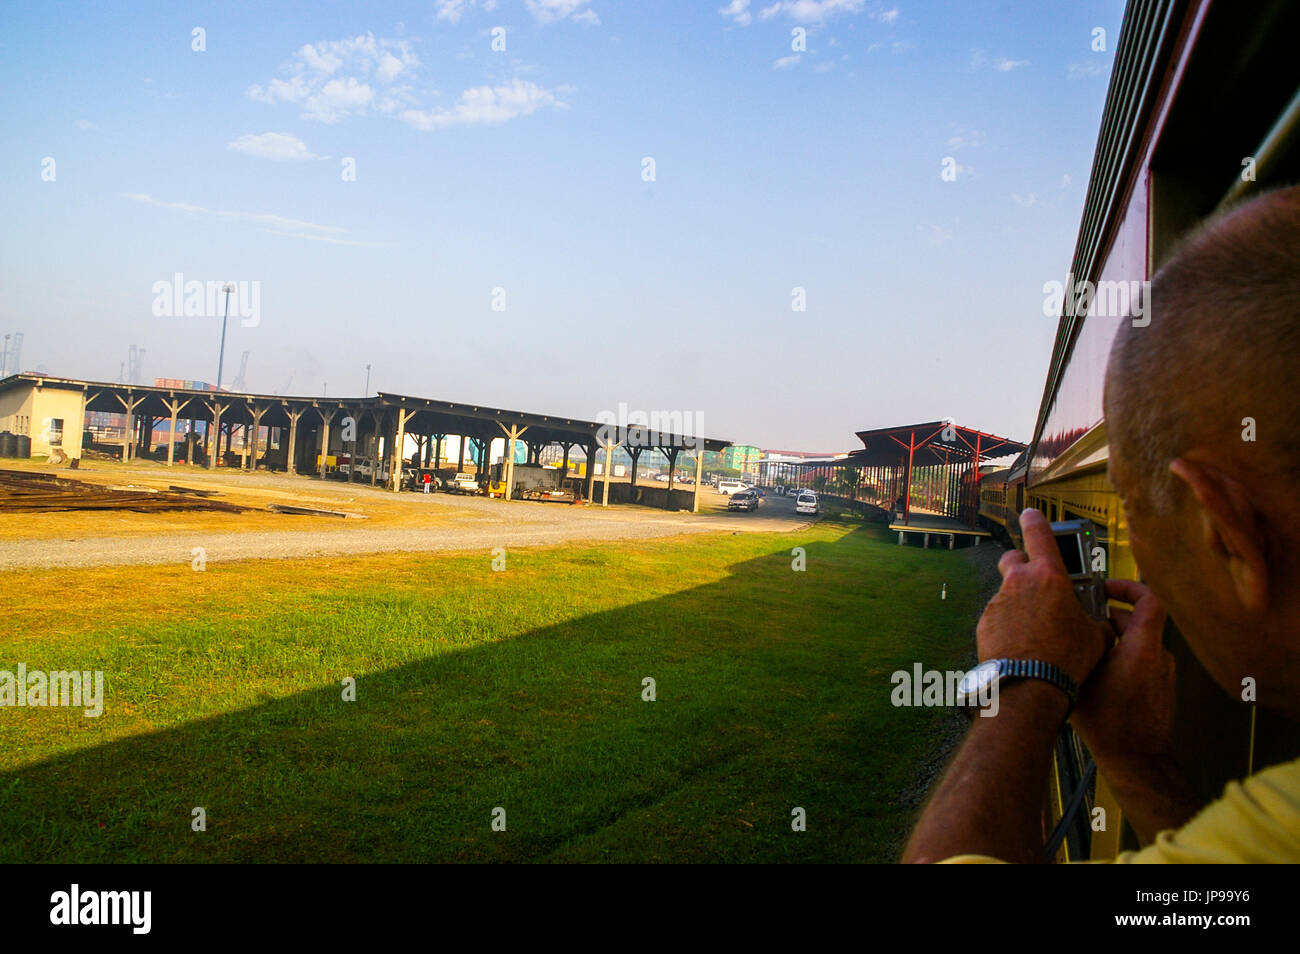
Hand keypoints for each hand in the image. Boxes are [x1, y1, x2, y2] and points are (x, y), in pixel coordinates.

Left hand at [977, 508, 1111, 686]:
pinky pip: (998, 614)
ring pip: (1007, 590)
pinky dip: (1008, 622)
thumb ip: (1097, 619)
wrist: (1029, 685)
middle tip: (1039, 582)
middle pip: (1014, 559)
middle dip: (1024, 565)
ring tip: (1036, 625)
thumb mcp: (1095, 636)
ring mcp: (998, 601)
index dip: (1035, 520)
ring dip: (1019, 600)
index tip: (1030, 513)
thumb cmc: (1066, 658)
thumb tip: (1103, 623)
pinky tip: (1021, 641)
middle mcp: (1019, 583)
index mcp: (1049, 577)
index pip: (1038, 534)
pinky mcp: (985, 621)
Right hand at [1070, 578, 1174, 763]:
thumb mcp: (1083, 676)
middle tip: (1083, 622)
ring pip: (1137, 643)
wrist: (1135, 760)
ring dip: (1113, 641)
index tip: (1107, 588)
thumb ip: (1083, 646)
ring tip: (1085, 652)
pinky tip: (1097, 674)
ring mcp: (1162, 674)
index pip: (1149, 599)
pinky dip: (1121, 659)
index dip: (1128, 587)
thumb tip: (1071, 625)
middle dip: (1108, 618)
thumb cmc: (1110, 725)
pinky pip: (1141, 662)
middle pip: (1137, 621)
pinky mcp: (1160, 688)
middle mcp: (1159, 657)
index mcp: (1143, 648)